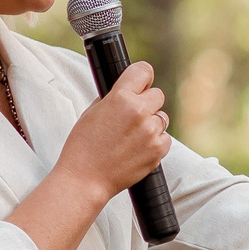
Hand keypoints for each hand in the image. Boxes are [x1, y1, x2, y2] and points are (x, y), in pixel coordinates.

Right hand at [56, 62, 169, 196]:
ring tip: (131, 137)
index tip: (141, 83)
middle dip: (147, 103)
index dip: (142, 77)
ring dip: (151, 124)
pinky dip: (155, 142)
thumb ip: (113, 98)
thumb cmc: (83, 147)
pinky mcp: (158, 150)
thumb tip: (127, 90)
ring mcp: (150, 131)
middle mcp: (139, 111)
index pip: (144, 71)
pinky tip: (137, 149)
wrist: (85, 179)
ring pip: (162, 117)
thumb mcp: (92, 112)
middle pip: (157, 95)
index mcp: (120, 98)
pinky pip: (165, 138)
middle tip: (133, 117)